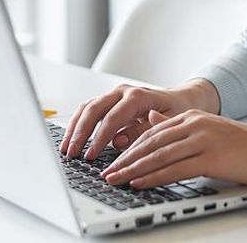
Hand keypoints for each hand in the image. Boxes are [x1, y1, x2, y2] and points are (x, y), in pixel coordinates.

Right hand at [59, 80, 217, 159]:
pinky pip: (88, 109)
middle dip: (81, 133)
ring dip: (74, 128)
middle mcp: (123, 92)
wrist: (180, 99)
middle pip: (94, 109)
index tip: (91, 155)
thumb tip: (117, 142)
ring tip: (66, 149)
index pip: (113, 117)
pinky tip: (71, 138)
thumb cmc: (176, 111)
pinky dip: (77, 123)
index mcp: (138, 96)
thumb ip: (143, 132)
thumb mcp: (167, 123)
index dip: (100, 138)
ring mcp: (114, 95)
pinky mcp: (108, 101)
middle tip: (72, 154)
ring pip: (87, 107)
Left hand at [100, 109, 246, 188]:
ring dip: (133, 169)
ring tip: (116, 179)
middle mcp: (194, 125)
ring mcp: (202, 139)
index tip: (113, 160)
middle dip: (124, 158)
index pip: (151, 132)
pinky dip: (154, 176)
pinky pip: (176, 169)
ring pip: (159, 155)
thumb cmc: (243, 145)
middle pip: (150, 142)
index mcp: (191, 117)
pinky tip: (140, 182)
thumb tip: (153, 121)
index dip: (129, 147)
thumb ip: (180, 128)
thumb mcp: (207, 130)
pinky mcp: (211, 157)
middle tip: (106, 172)